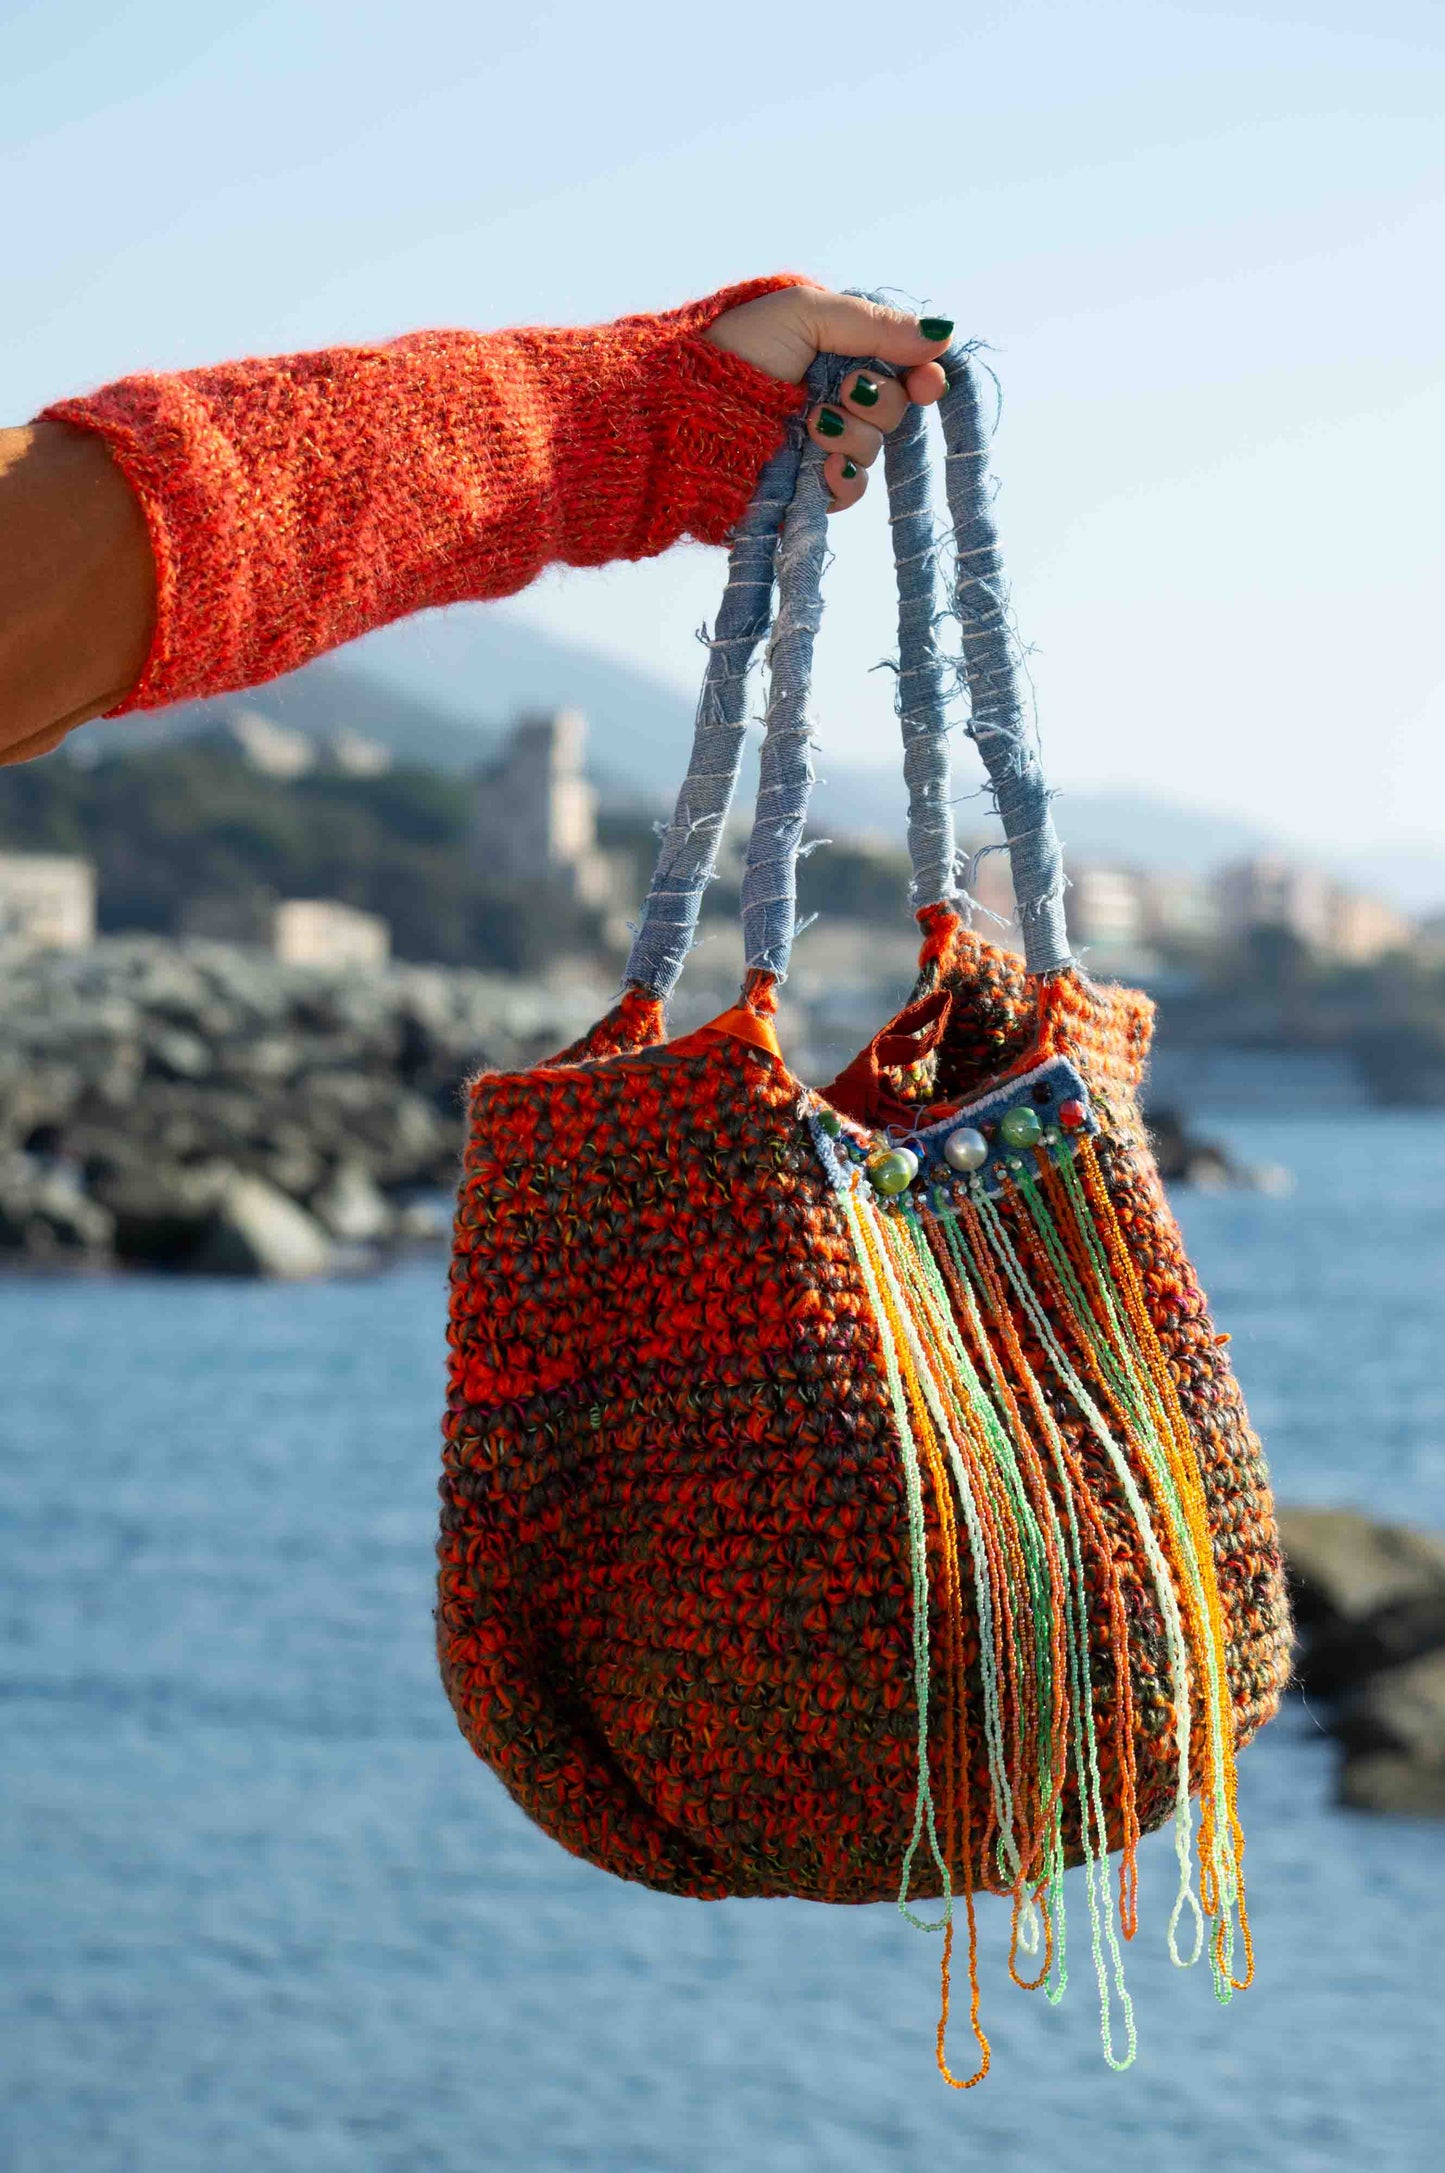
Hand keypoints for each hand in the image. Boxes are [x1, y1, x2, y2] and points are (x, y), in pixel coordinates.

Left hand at [704, 286, 951, 511]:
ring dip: (853, 437)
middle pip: (895, 407)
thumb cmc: (735, 351)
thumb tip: (943, 333)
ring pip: (875, 450)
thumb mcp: (806, 315)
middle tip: (841, 391)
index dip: (922, 376)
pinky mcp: (803, 488)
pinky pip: (850, 491)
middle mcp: (831, 396)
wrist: (682, 414)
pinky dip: (844, 480)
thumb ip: (874, 324)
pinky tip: (823, 467)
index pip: (901, 366)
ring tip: (814, 425)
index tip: (926, 382)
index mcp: (834, 351)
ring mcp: (818, 445)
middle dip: (877, 400)